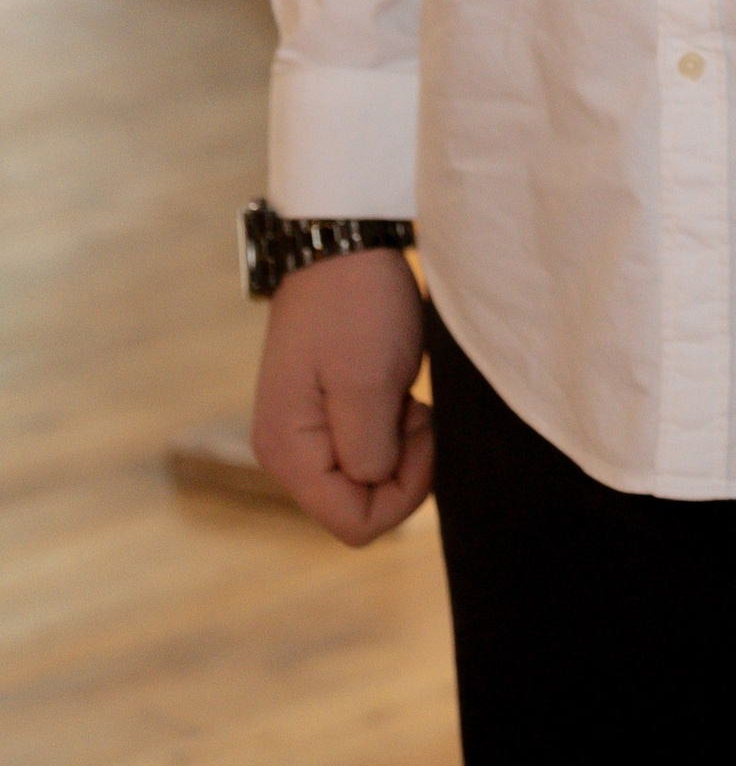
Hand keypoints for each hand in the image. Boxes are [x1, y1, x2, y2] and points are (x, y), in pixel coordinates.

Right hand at [250, 246, 433, 542]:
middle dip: (401, 465)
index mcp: (289, 454)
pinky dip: (389, 424)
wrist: (338, 240)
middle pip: (358, 504)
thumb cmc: (355, 304)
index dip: (404, 493)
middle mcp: (284, 453)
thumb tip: (372, 486)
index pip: (356, 524)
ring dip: (397, 442)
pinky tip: (394, 385)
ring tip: (403, 389)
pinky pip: (362, 446)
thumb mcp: (370, 383)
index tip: (421, 429)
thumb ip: (370, 452)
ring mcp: (299, 432)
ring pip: (365, 476)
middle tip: (413, 405)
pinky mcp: (316, 411)